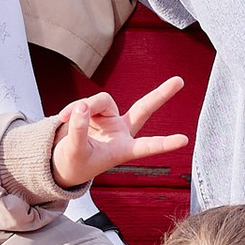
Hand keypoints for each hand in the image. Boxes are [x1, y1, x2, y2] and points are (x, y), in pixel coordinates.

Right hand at [48, 76, 186, 193]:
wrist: (60, 161)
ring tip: (65, 117)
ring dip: (85, 106)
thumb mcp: (74, 152)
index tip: (184, 140)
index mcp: (122, 150)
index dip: (164, 144)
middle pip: (143, 109)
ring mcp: (110, 120)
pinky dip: (73, 108)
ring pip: (102, 100)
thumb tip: (82, 107)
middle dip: (161, 94)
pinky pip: (87, 102)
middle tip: (179, 81)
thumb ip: (79, 130)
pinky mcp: (97, 112)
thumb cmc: (73, 164)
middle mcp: (121, 132)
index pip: (147, 147)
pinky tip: (63, 116)